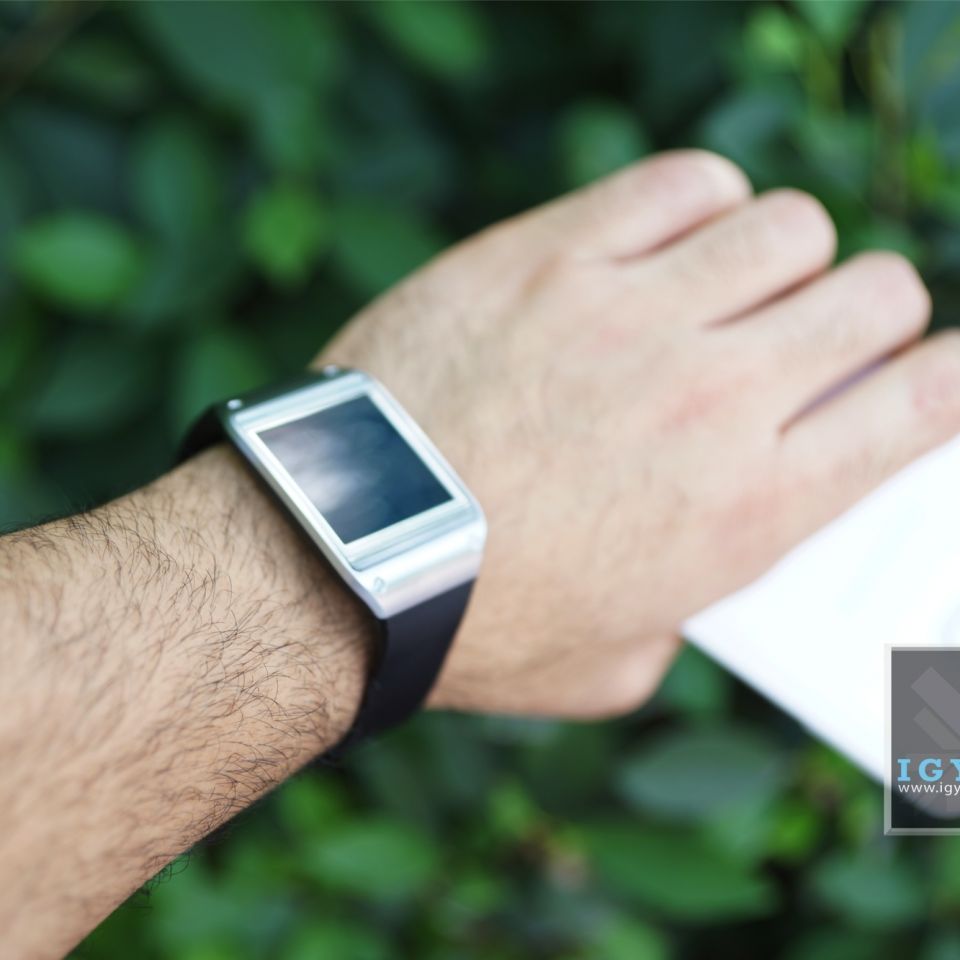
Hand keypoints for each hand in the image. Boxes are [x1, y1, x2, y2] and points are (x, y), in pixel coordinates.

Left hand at [321, 150, 959, 717]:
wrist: (343, 557)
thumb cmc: (478, 623)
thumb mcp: (620, 666)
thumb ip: (695, 610)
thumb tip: (714, 567)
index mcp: (750, 508)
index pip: (928, 405)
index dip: (957, 379)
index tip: (943, 374)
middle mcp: (716, 398)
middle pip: (873, 297)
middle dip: (864, 318)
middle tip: (807, 342)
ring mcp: (633, 315)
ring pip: (790, 227)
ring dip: (780, 258)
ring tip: (723, 294)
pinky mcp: (551, 258)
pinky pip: (682, 184)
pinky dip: (699, 205)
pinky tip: (664, 244)